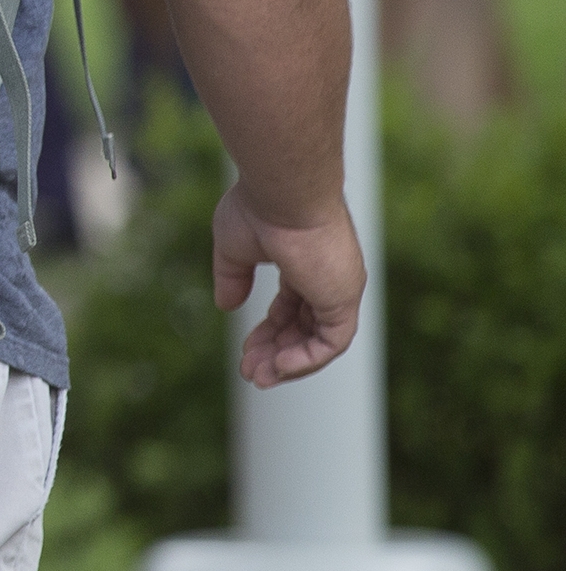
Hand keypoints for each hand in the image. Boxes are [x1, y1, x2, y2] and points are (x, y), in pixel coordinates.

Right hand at [212, 181, 364, 386]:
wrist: (283, 194)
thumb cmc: (259, 209)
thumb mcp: (234, 248)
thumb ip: (232, 277)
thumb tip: (226, 306)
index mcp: (306, 264)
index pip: (291, 309)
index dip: (268, 332)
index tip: (245, 350)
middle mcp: (328, 280)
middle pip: (304, 329)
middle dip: (275, 353)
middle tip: (250, 372)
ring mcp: (339, 291)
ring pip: (319, 342)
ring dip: (288, 363)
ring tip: (259, 377)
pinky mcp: (343, 300)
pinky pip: (330, 344)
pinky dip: (306, 360)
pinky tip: (279, 367)